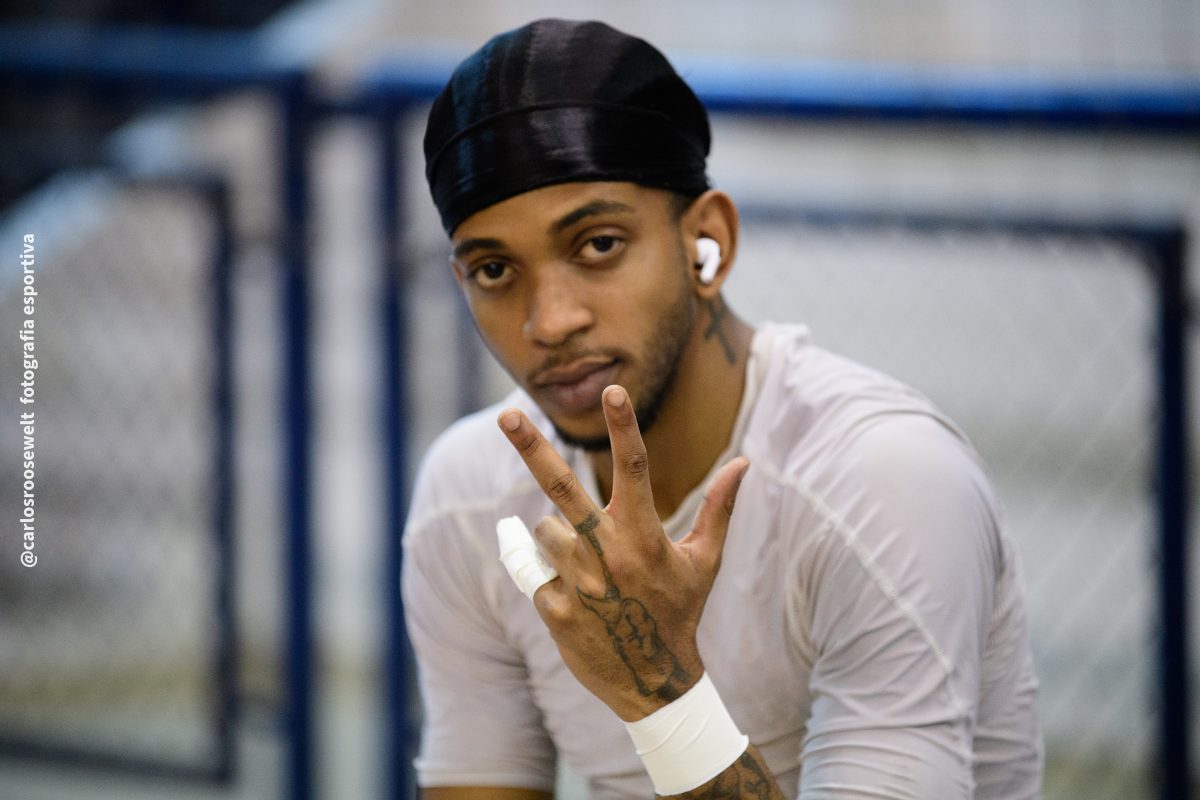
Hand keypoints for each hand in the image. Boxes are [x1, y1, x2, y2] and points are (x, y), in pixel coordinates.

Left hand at [498, 384, 748, 721]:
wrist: (653, 684)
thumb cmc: (680, 612)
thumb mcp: (704, 562)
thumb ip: (718, 509)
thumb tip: (743, 462)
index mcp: (645, 536)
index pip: (635, 469)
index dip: (623, 427)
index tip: (614, 390)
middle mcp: (609, 553)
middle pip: (561, 488)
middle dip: (533, 447)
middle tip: (507, 414)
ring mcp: (578, 582)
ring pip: (544, 530)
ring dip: (558, 537)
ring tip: (589, 568)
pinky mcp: (554, 608)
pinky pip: (537, 572)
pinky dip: (552, 578)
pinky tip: (580, 601)